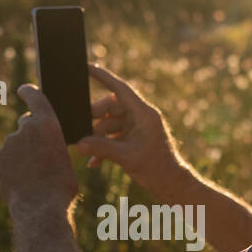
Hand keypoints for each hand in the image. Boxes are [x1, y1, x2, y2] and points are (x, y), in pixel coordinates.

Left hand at [0, 84, 78, 213]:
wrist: (39, 208)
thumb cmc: (60, 187)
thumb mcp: (66, 160)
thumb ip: (52, 146)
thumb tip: (42, 148)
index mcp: (48, 124)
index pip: (36, 98)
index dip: (29, 91)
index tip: (23, 89)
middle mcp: (26, 128)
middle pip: (25, 123)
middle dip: (30, 132)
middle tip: (39, 152)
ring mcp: (9, 143)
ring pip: (16, 144)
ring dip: (22, 154)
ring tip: (33, 175)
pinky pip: (7, 158)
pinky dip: (12, 166)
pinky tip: (22, 181)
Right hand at [77, 64, 185, 199]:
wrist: (172, 185)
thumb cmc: (157, 169)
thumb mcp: (127, 157)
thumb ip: (102, 149)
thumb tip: (79, 144)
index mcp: (143, 114)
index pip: (120, 89)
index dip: (103, 76)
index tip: (86, 66)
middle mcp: (140, 117)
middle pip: (110, 107)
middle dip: (95, 120)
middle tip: (82, 132)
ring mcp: (136, 128)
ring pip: (109, 124)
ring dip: (97, 138)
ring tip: (88, 153)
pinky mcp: (133, 139)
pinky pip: (113, 137)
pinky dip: (103, 147)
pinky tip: (94, 162)